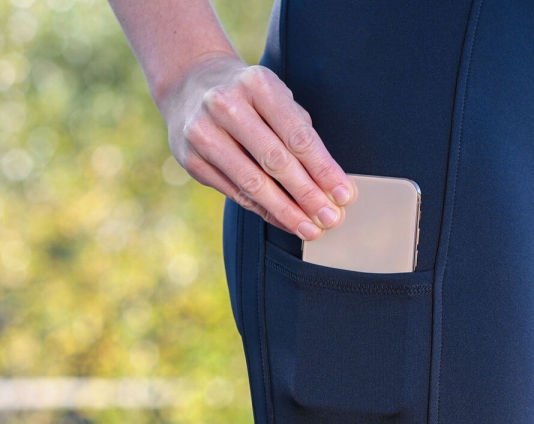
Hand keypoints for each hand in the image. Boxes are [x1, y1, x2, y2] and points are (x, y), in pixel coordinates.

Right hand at [157, 53, 356, 240]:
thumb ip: (301, 133)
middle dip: (307, 194)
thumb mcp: (276, 98)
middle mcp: (226, 105)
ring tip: (309, 228)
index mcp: (257, 85)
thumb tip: (332, 184)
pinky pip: (234, 192)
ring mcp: (203, 133)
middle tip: (330, 218)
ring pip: (252, 182)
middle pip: (275, 161)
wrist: (189, 85)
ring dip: (286, 211)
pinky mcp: (191, 159)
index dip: (323, 169)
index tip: (344, 195)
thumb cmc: (248, 97)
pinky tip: (284, 220)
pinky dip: (263, 210)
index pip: (297, 136)